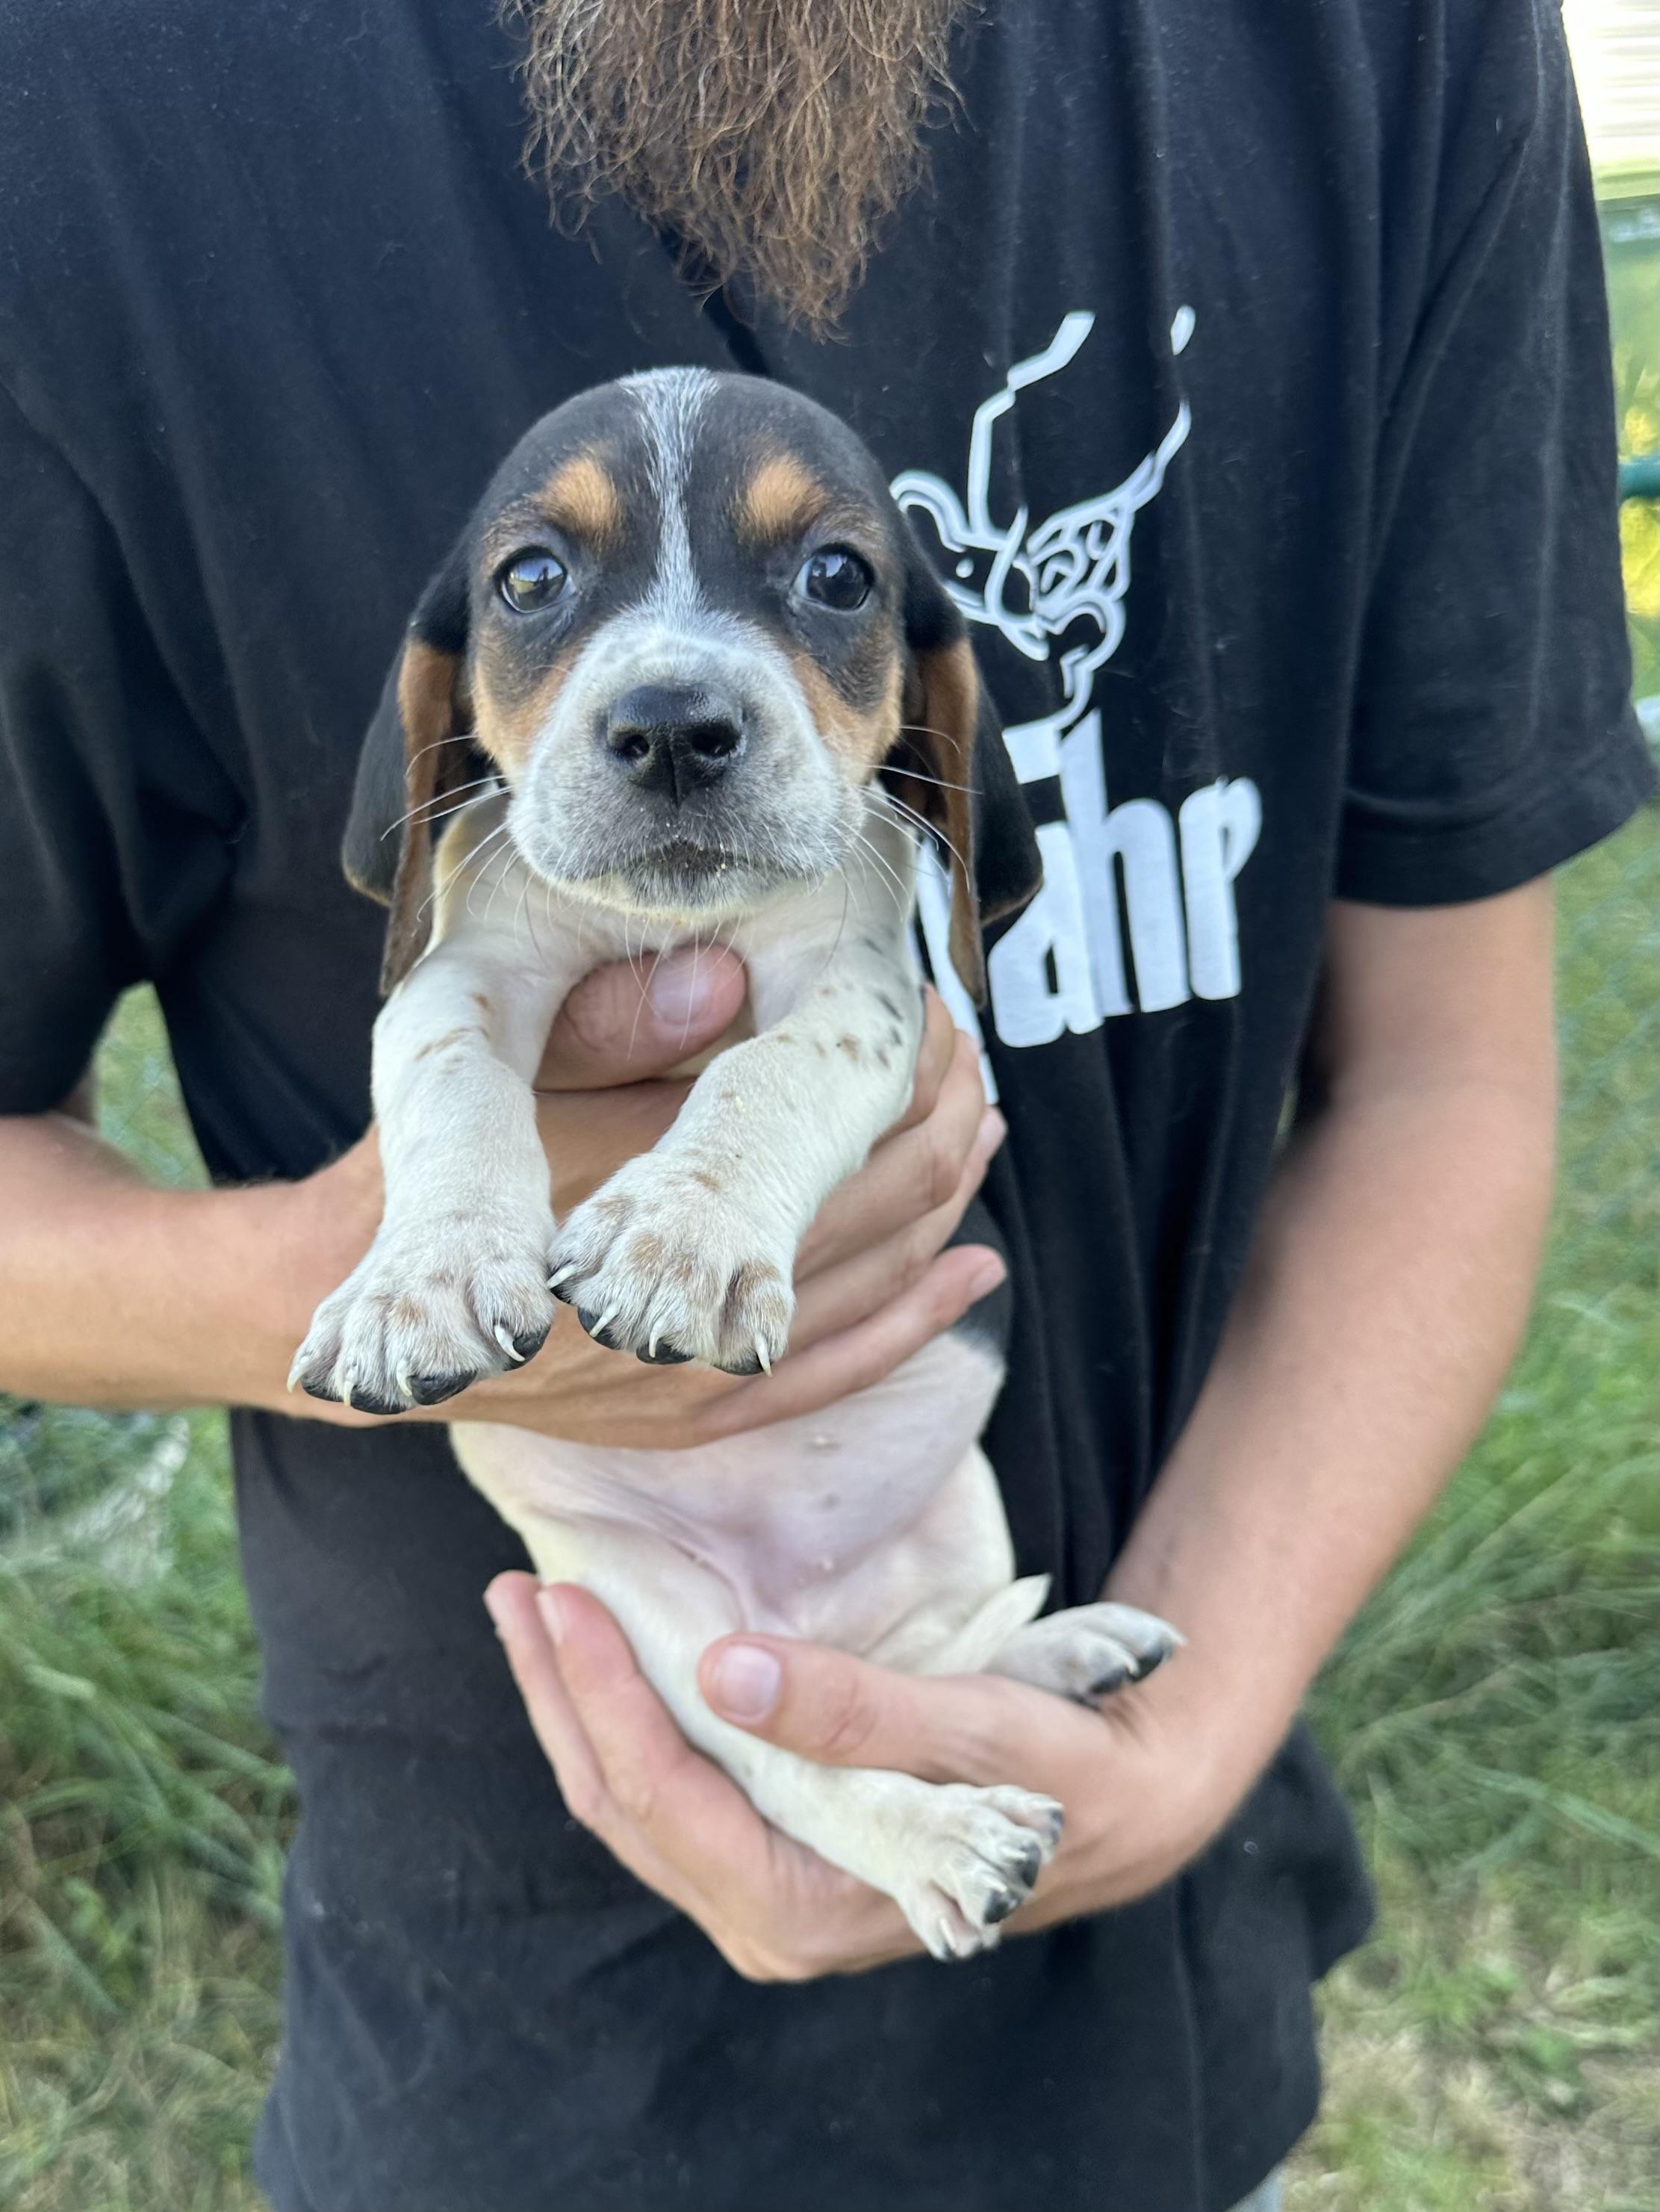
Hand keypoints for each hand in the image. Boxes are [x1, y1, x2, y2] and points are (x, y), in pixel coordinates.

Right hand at [283, 947, 1005, 1443]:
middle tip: (966, 1053)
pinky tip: (972, 1271)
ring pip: (871, 1291)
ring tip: (982, 1127)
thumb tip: (729, 971)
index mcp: (643, 1215)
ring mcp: (697, 1378)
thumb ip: (613, 1024)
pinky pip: (839, 1371)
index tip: (921, 1004)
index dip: (887, 1070)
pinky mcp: (696, 1415)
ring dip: (941, 1206)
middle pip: (866, 1214)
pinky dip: (917, 1319)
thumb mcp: (499, 1070)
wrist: (376, 1321)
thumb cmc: (435, 1175)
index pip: (813, 1138)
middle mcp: (684, 1313)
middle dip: (933, 1128)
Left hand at [485, 1575, 1249, 1981]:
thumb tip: (722, 1671)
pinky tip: (602, 1658)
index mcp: (805, 1906)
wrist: (1124, 1804)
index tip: (564, 1598)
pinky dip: (624, 1718)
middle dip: (560, 1696)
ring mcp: (764, 1890)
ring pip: (631, 1803)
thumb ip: (853, 1712)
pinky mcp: (773, 1853)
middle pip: (622, 1805)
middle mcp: (767, 1918)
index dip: (602, 1697)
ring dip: (575, 1705)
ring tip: (531, 1613)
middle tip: (514, 1591)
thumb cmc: (1061, 1770)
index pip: (666, 1799)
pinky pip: (669, 1793)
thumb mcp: (975, 1730)